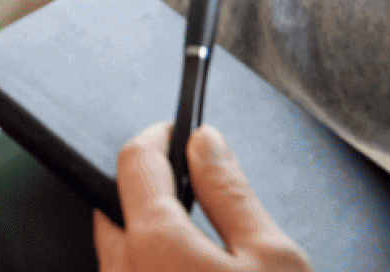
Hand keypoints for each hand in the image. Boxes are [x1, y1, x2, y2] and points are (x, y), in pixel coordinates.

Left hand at [95, 123, 310, 271]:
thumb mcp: (273, 257)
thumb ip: (231, 193)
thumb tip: (205, 142)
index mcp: (152, 244)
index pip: (136, 160)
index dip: (161, 137)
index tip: (181, 131)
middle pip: (117, 208)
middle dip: (150, 188)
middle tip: (195, 186)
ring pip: (119, 253)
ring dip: (148, 234)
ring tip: (198, 238)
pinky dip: (150, 266)